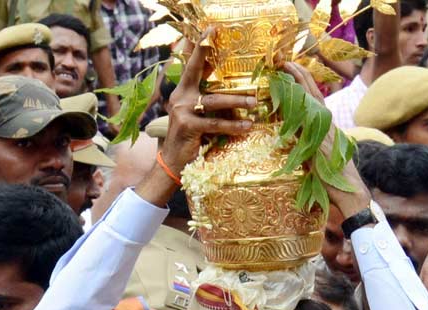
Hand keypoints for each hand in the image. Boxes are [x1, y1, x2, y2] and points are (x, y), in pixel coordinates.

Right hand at [160, 29, 255, 175]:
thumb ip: (213, 103)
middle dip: (209, 54)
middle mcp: (180, 96)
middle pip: (197, 70)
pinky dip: (233, 126)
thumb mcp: (201, 116)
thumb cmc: (193, 138)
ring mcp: (182, 110)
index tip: (211, 28)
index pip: (193, 64)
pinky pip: (215, 123)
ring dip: (236, 101)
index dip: (201, 46)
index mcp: (183, 90)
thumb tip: (242, 96)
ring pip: (213, 101)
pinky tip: (247, 126)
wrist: (173, 162)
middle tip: (227, 44)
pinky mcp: (187, 126)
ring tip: (254, 102)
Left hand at [282, 61, 369, 219]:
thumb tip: (296, 144)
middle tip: (288, 61)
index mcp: (328, 130)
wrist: (352, 194)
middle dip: (301, 77)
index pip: (316, 103)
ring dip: (299, 82)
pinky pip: (308, 115)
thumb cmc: (337, 182)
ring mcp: (326, 131)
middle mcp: (328, 126)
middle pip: (314, 95)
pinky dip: (299, 100)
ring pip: (311, 100)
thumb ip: (308, 149)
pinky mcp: (321, 138)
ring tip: (288, 66)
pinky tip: (291, 88)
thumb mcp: (318, 162)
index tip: (295, 73)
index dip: (306, 87)